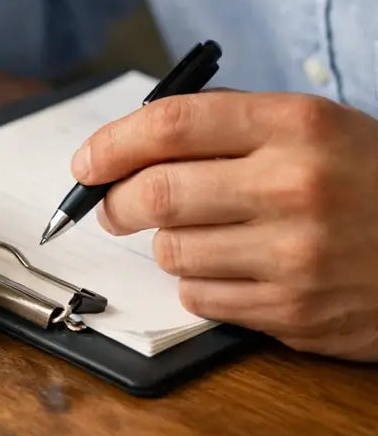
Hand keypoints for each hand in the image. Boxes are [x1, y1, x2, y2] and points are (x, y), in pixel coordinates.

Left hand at [74, 91, 377, 359]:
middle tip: (113, 206)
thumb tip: (129, 145)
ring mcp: (297, 254)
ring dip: (168, 245)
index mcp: (297, 125)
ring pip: (172, 251)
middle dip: (116, 202)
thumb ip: (229, 128)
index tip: (86, 162)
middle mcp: (295, 187)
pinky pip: (201, 298)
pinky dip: (202, 284)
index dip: (111, 144)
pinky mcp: (296, 310)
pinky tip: (238, 269)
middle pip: (155, 193)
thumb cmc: (372, 182)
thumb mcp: (318, 128)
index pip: (170, 124)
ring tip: (205, 235)